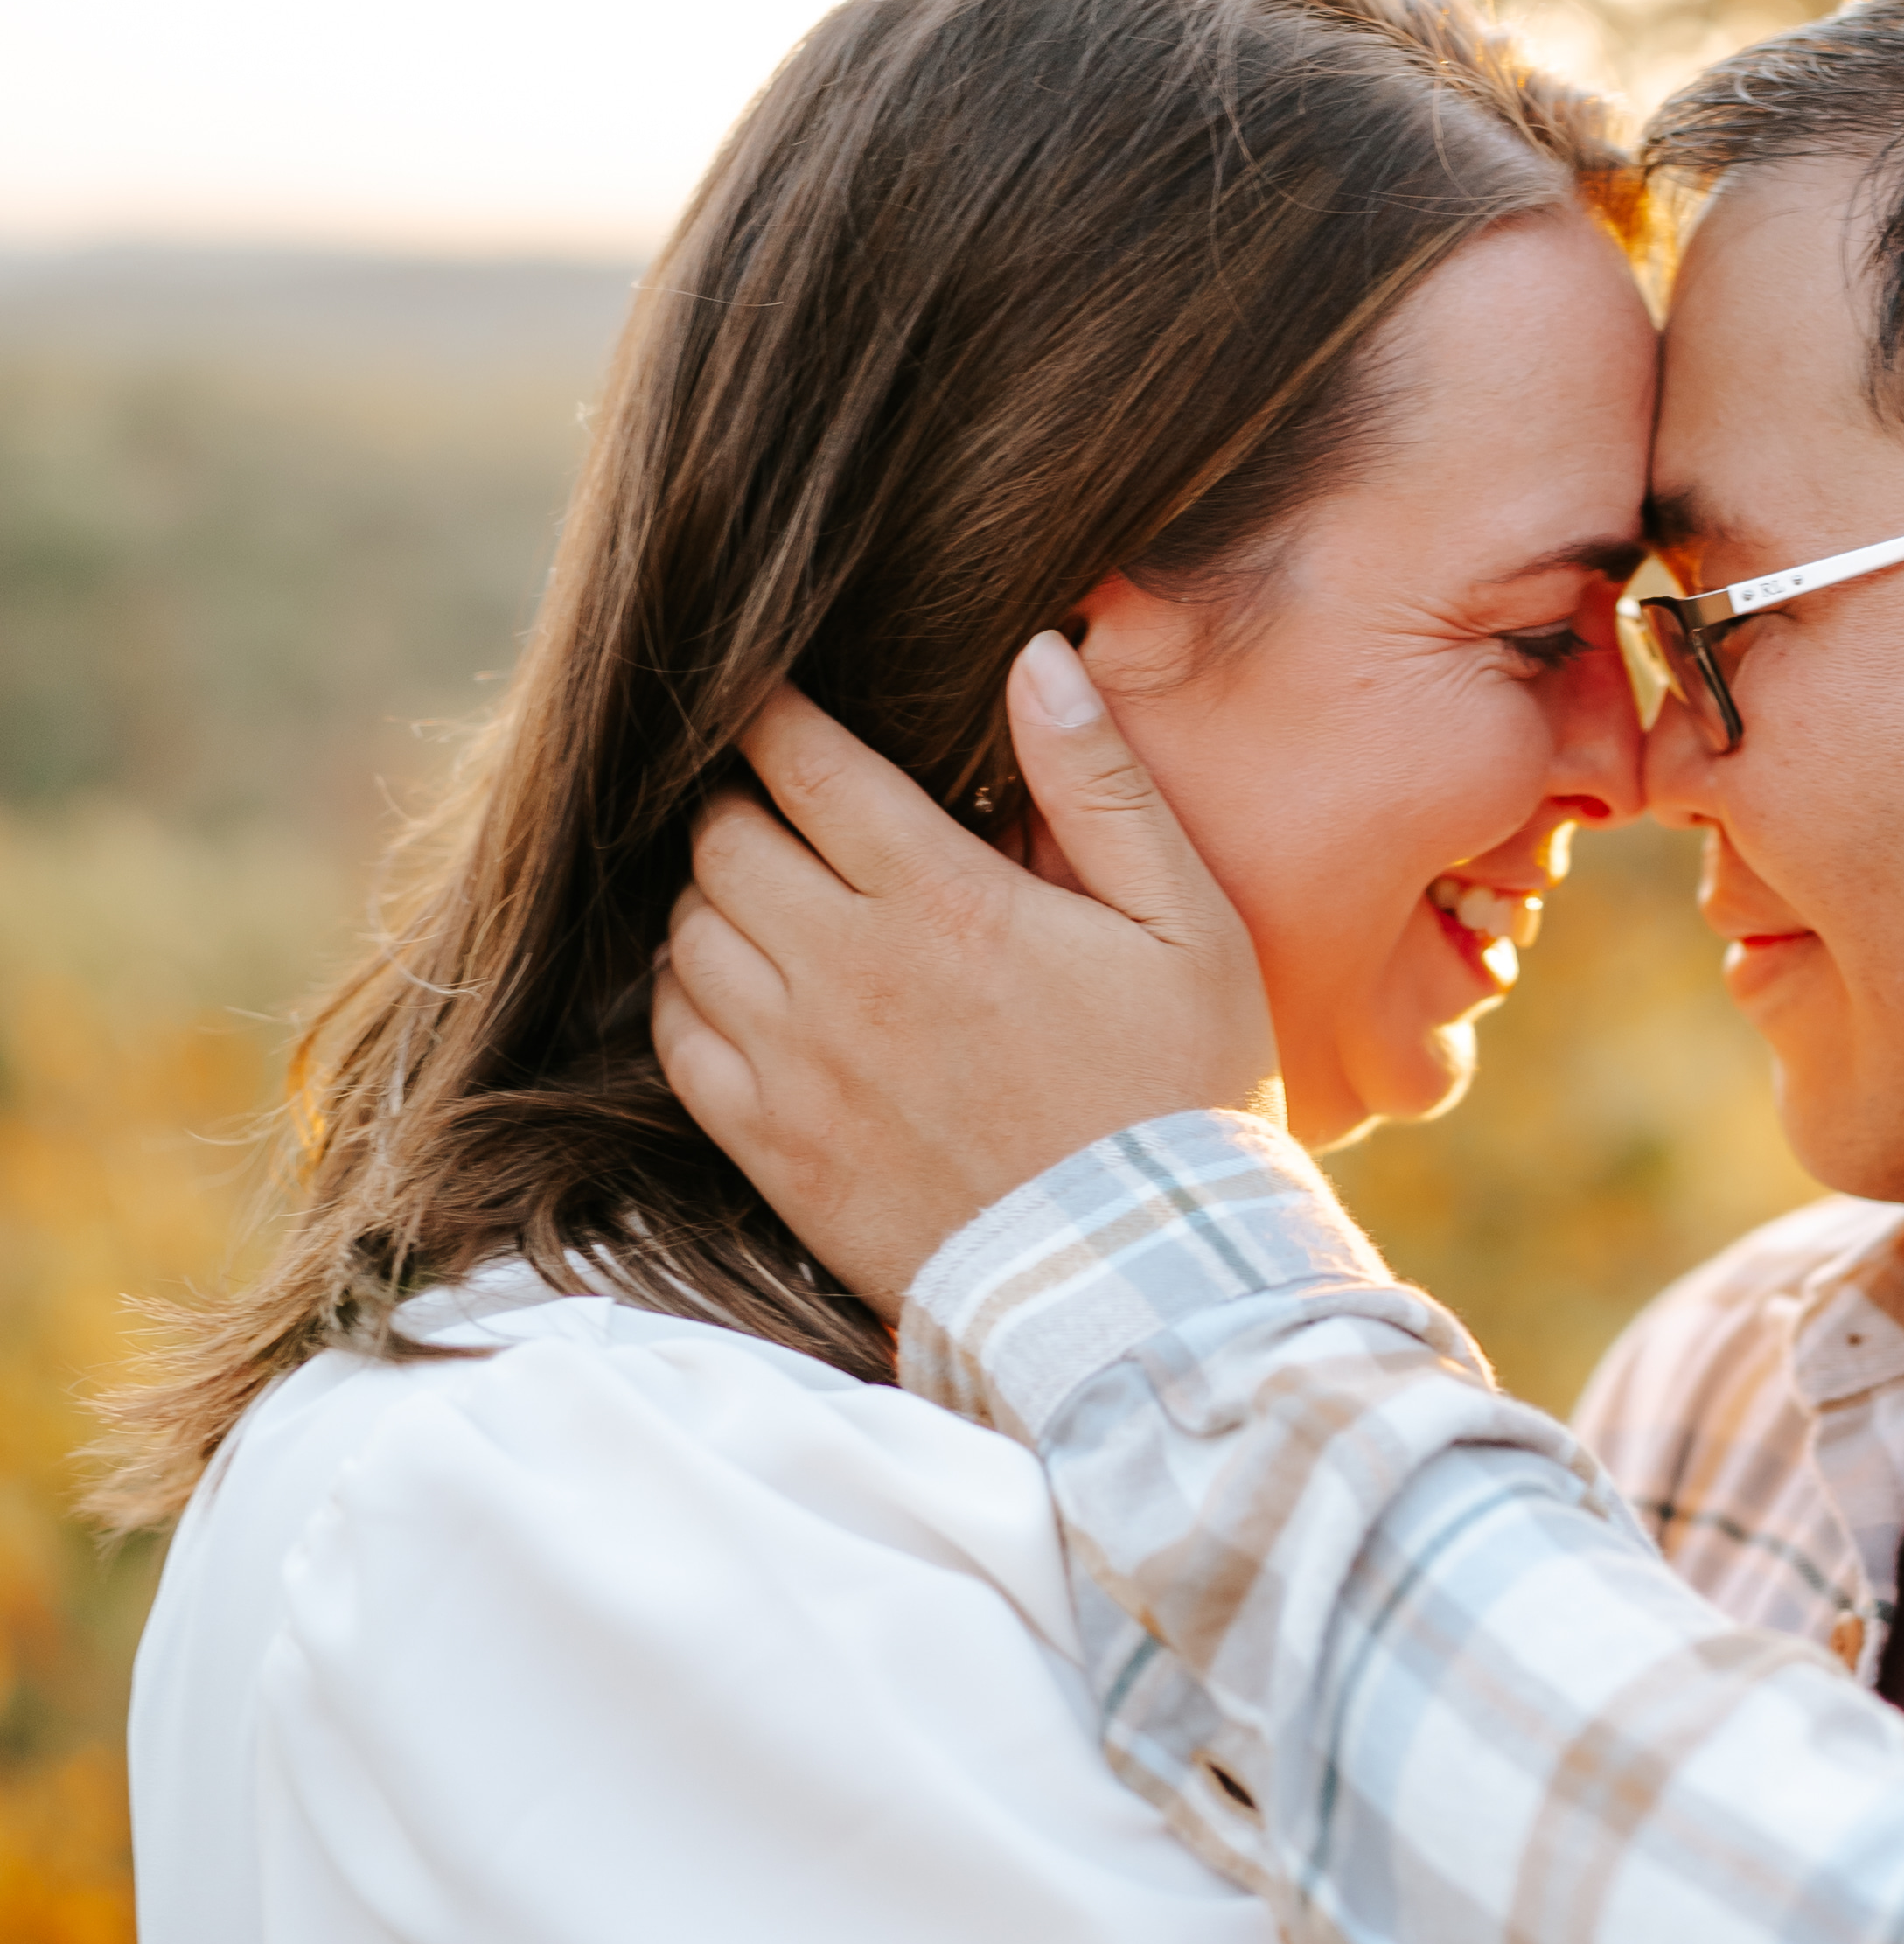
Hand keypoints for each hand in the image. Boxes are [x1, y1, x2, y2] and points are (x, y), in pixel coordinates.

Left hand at [651, 634, 1281, 1321]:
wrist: (1142, 1287)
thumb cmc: (1182, 1093)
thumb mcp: (1187, 924)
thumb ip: (1101, 784)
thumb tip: (1038, 657)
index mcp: (942, 900)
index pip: (804, 763)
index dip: (770, 709)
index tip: (766, 689)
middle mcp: (846, 973)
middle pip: (722, 838)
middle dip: (739, 795)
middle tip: (776, 793)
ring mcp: (798, 1068)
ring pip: (688, 931)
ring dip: (712, 890)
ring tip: (761, 883)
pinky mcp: (775, 1151)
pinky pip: (677, 1040)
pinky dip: (686, 990)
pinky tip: (733, 982)